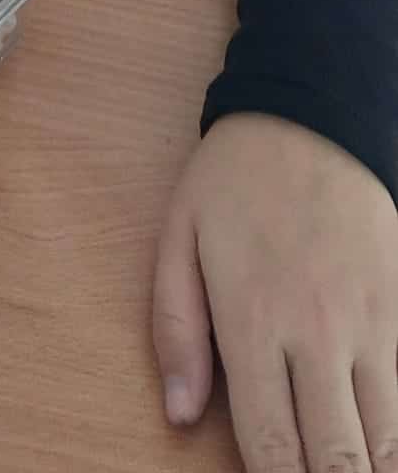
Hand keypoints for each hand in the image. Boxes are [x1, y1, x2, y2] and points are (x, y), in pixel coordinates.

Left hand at [154, 114, 397, 470]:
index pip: (271, 444)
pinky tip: (381, 447)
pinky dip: (397, 434)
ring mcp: (372, 324)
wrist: (312, 113)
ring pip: (388, 439)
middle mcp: (318, 332)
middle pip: (338, 458)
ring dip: (371, 469)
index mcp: (252, 319)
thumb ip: (175, 330)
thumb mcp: (179, 237)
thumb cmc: (236, 178)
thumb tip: (179, 415)